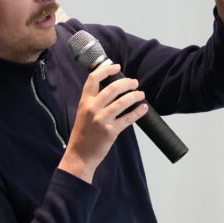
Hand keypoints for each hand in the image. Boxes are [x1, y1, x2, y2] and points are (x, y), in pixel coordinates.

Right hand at [59, 62, 146, 182]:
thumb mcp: (83, 114)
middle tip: (135, 83)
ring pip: (122, 102)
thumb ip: (94, 102)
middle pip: (112, 88)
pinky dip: (138, 112)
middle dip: (127, 83)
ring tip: (141, 94)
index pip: (93, 79)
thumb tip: (111, 90)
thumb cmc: (83, 135)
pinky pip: (128, 118)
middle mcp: (92, 108)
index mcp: (84, 102)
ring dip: (135, 96)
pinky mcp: (110, 131)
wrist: (79, 155)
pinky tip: (143, 108)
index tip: (117, 67)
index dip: (106, 70)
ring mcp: (101, 119)